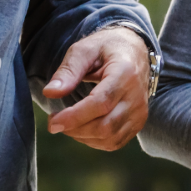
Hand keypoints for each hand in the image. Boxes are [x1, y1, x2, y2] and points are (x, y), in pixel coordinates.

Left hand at [42, 27, 150, 149]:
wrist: (135, 51)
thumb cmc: (107, 48)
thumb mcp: (85, 49)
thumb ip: (68, 70)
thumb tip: (50, 92)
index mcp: (125, 73)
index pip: (101, 103)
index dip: (75, 116)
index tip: (52, 122)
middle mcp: (137, 96)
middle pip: (105, 126)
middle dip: (74, 129)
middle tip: (54, 121)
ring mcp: (140, 111)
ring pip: (109, 138)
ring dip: (82, 137)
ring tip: (68, 123)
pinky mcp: (138, 122)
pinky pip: (115, 142)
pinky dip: (94, 141)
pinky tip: (82, 128)